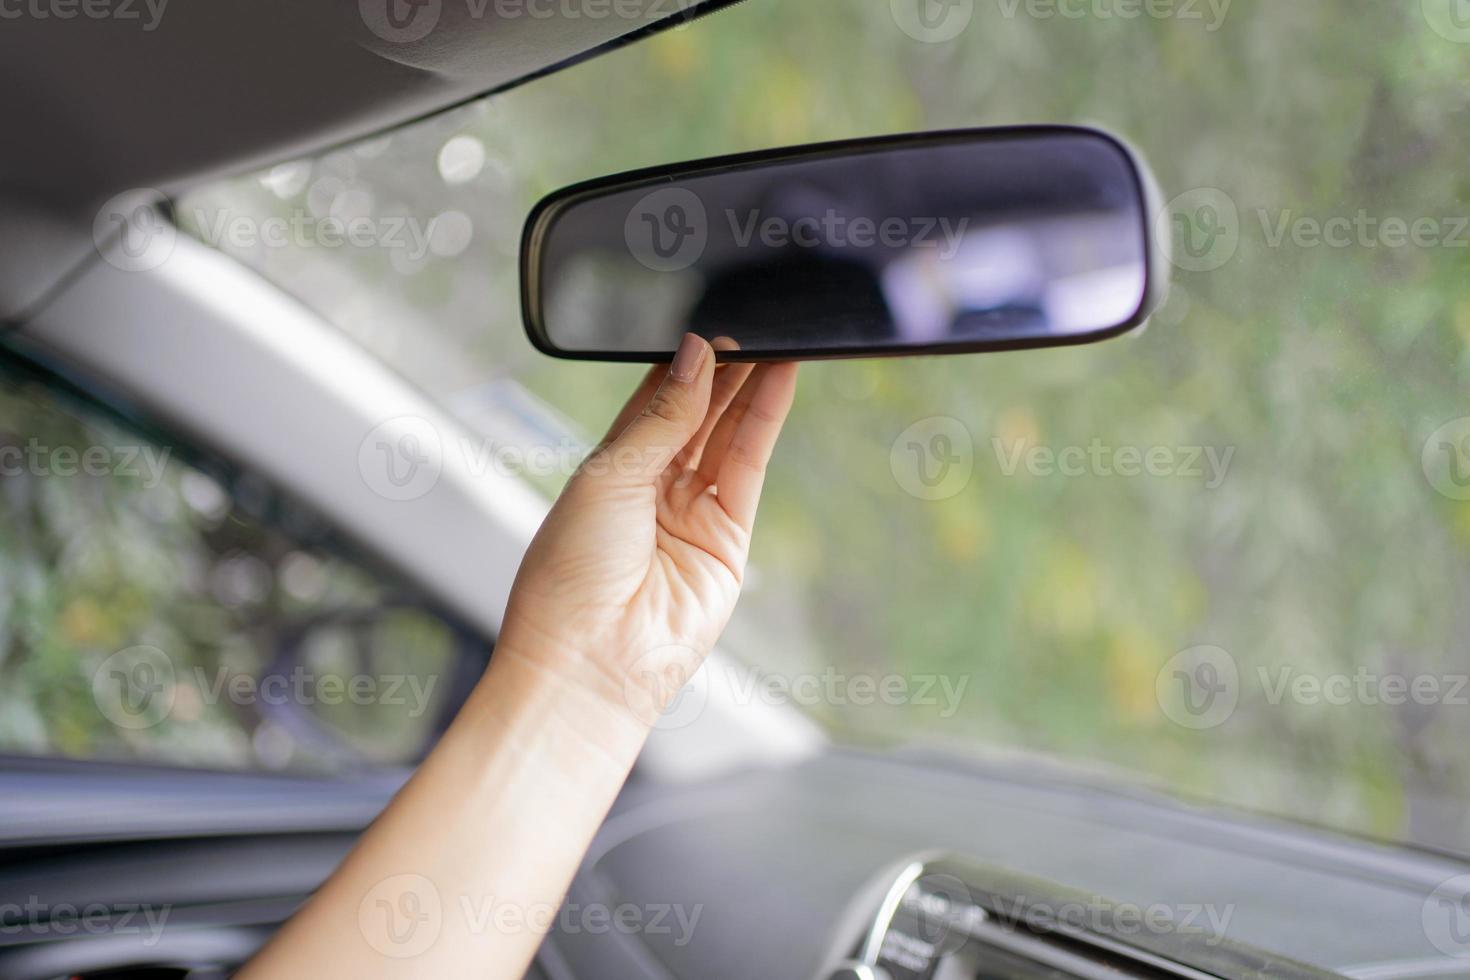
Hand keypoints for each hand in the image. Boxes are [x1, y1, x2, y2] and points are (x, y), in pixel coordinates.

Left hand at [495, 334, 797, 727]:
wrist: (591, 660)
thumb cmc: (571, 577)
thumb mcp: (609, 476)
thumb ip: (660, 417)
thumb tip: (695, 357)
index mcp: (607, 474)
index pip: (649, 405)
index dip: (677, 367)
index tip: (701, 329)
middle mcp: (651, 493)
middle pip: (694, 417)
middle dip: (720, 373)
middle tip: (745, 327)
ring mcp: (691, 515)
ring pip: (726, 436)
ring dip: (748, 388)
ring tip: (771, 340)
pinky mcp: (728, 539)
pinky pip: (750, 467)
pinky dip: (764, 421)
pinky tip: (775, 379)